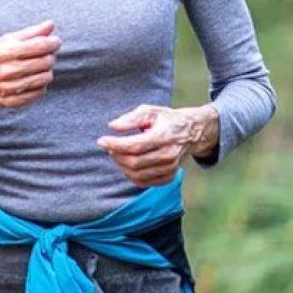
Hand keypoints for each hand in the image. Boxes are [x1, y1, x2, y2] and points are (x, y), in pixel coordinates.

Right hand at [0, 20, 59, 140]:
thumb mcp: (4, 41)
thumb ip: (29, 33)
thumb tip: (51, 24)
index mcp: (5, 52)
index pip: (39, 46)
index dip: (52, 43)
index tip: (55, 41)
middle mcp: (7, 70)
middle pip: (44, 62)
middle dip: (50, 56)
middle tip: (46, 55)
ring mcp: (10, 88)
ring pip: (44, 78)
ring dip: (47, 71)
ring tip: (40, 68)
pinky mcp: (12, 101)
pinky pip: (38, 93)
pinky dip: (41, 86)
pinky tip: (34, 80)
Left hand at [97, 104, 219, 187]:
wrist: (190, 132)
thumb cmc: (166, 119)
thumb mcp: (150, 110)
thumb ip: (131, 118)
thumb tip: (113, 126)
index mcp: (164, 136)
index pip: (135, 146)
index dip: (115, 145)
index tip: (101, 140)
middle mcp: (168, 155)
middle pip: (134, 163)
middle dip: (116, 155)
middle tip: (109, 146)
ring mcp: (169, 168)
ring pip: (137, 175)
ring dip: (121, 165)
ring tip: (117, 153)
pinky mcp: (168, 177)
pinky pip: (144, 182)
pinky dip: (131, 175)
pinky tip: (127, 163)